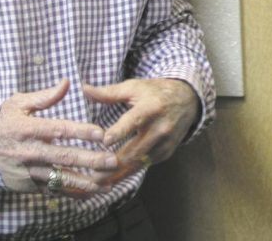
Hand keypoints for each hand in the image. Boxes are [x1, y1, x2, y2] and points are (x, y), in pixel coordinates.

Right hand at [0, 79, 117, 196]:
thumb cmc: (0, 122)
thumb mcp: (17, 104)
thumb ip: (44, 96)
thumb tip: (67, 82)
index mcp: (28, 128)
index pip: (59, 130)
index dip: (80, 132)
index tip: (101, 134)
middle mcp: (29, 151)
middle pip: (64, 156)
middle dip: (91, 160)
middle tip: (113, 161)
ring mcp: (28, 171)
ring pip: (60, 178)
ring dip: (85, 181)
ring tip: (107, 183)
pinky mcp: (27, 184)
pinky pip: (52, 189)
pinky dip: (71, 192)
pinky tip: (89, 193)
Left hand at [83, 78, 200, 184]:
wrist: (187, 100)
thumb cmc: (155, 92)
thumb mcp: (134, 88)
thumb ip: (109, 92)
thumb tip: (84, 89)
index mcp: (151, 107)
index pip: (135, 120)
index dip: (120, 131)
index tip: (105, 141)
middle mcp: (161, 127)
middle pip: (136, 149)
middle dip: (114, 163)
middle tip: (92, 172)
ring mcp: (165, 142)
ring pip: (140, 162)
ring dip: (119, 174)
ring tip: (99, 183)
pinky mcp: (166, 153)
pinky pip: (145, 165)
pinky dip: (129, 173)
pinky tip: (113, 180)